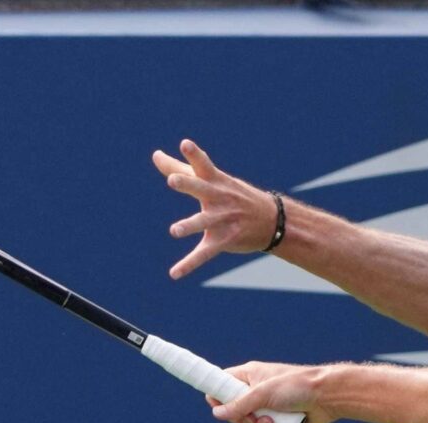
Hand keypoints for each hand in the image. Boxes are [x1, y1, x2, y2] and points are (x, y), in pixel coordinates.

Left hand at [153, 139, 278, 278]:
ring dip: (189, 225)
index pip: (203, 165)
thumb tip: (154, 155)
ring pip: (203, 222)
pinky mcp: (223, 241)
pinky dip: (189, 264)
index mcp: (215, 181)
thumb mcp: (213, 180)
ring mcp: (222, 220)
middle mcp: (218, 198)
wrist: (273, 221)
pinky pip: (204, 253)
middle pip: (201, 189)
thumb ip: (181, 168)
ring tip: (174, 231)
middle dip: (187, 184)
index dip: (194, 154)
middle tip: (172, 180)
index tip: (185, 144)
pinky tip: (174, 273)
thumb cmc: (233, 195)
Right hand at [208, 361, 336, 422]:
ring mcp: (267, 407)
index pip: (222, 384)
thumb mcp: (263, 393)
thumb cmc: (296, 386)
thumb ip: (239, 404)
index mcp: (249, 376)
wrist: (327, 397)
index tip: (221, 409)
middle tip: (252, 419)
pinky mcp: (278, 422)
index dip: (217, 398)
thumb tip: (216, 413)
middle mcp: (256, 392)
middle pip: (232, 411)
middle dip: (242, 420)